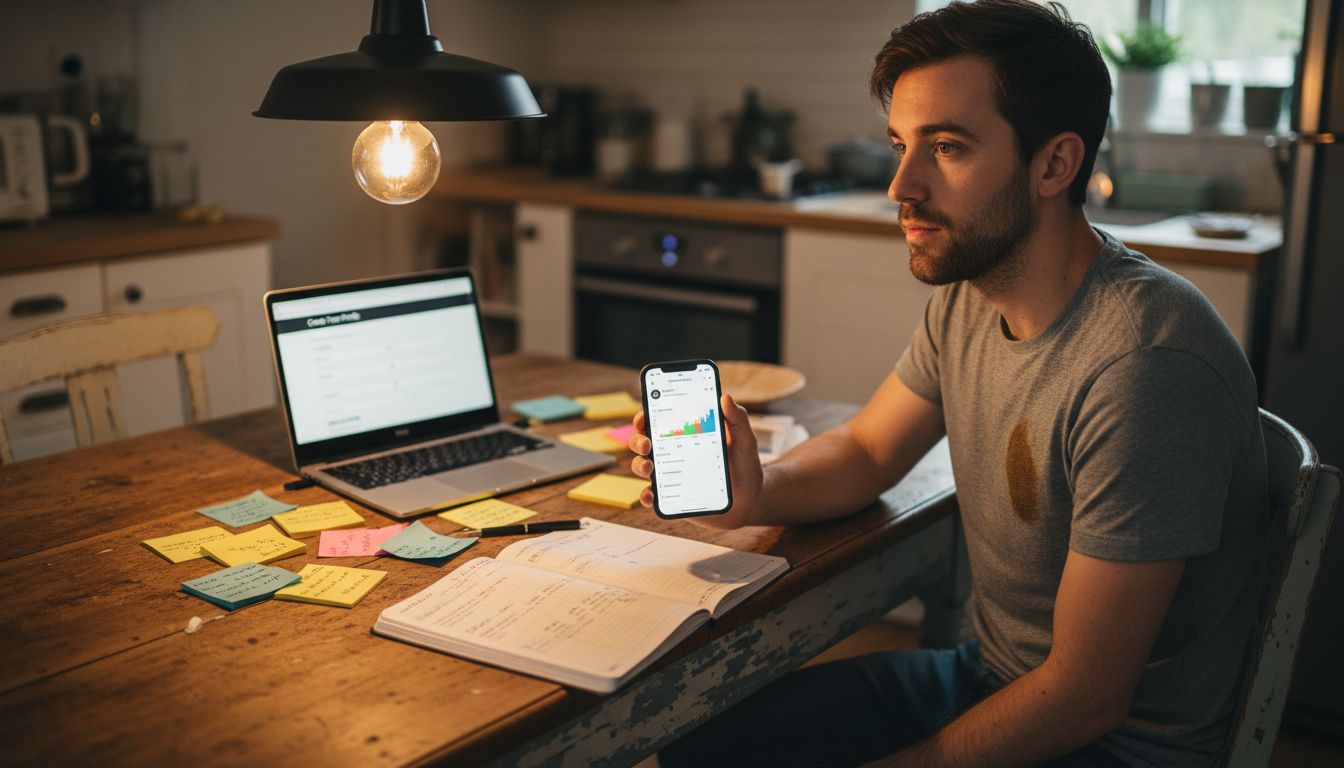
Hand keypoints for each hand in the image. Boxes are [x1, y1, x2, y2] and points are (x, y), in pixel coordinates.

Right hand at [629, 393, 764, 529]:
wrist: (751, 500)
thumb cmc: (745, 465)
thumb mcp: (745, 441)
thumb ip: (738, 419)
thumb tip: (725, 397)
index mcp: (686, 433)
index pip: (659, 420)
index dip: (645, 416)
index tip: (644, 416)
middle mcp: (673, 452)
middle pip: (644, 442)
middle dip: (638, 440)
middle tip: (647, 444)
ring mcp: (671, 474)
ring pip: (643, 466)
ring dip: (639, 465)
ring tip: (649, 467)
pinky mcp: (672, 497)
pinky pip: (652, 496)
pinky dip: (646, 496)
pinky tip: (651, 495)